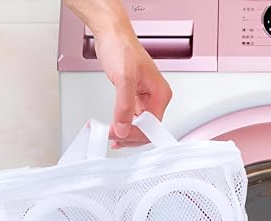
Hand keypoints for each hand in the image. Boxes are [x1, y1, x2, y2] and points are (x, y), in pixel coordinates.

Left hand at [94, 31, 171, 147]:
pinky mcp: (134, 98)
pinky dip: (121, 125)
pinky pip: (131, 119)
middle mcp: (155, 98)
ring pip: (138, 126)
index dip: (135, 134)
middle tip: (112, 136)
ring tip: (110, 134)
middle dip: (129, 135)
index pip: (153, 127)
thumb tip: (123, 129)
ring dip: (124, 133)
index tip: (119, 135)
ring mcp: (145, 99)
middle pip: (146, 130)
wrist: (111, 34)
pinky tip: (113, 129)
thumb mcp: (124, 78)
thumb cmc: (122, 47)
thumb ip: (124, 107)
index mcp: (160, 94)